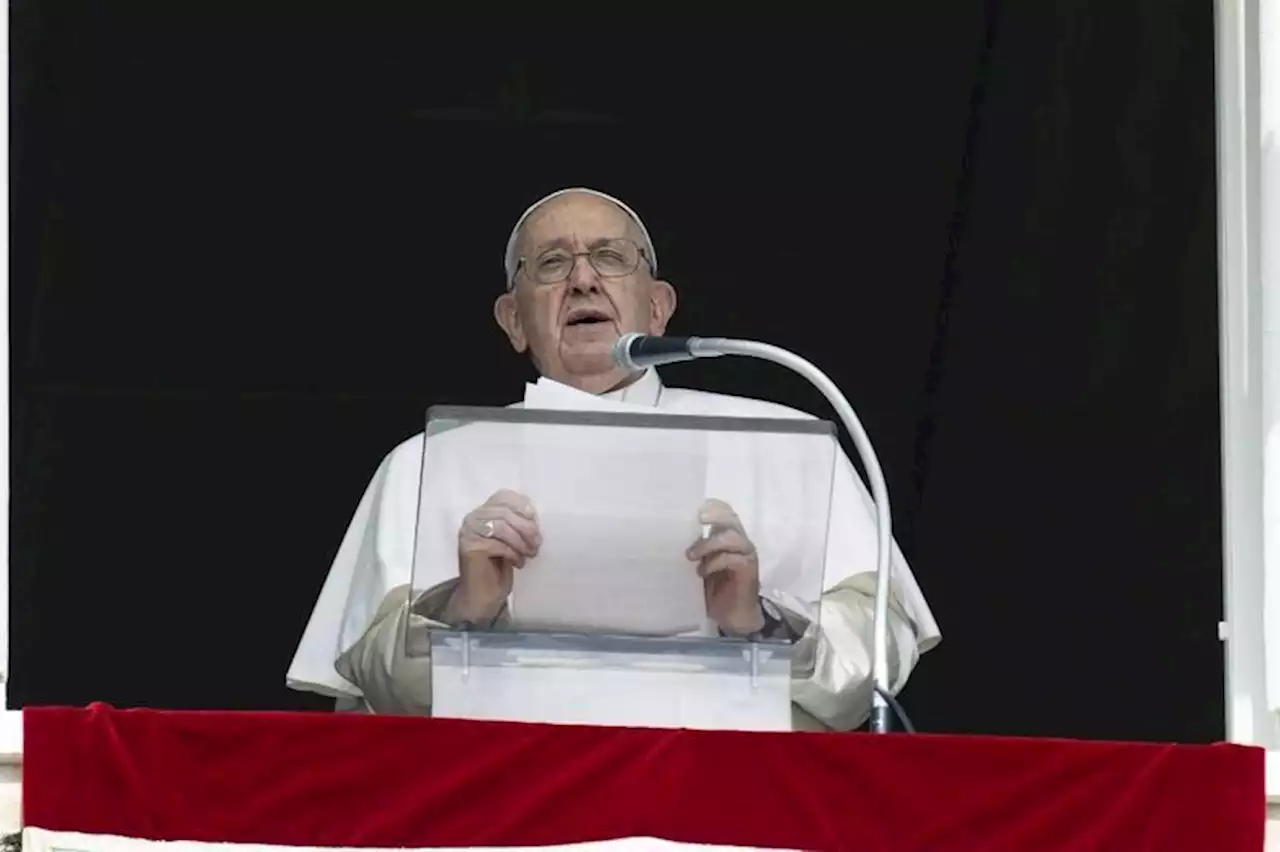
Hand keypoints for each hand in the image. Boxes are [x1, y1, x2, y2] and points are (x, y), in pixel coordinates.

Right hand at [446, 489, 540, 624]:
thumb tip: (534, 515)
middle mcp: (473, 517)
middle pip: (505, 512)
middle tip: (537, 544)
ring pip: (501, 526)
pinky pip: (497, 544)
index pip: (503, 496)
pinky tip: (519, 563)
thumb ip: (517, 522)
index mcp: (483, 510)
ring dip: (521, 541)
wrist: (484, 594)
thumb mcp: (512, 538)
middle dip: (526, 527)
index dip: (522, 506)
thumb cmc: (501, 565)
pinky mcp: (469, 547)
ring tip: (530, 553)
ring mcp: (468, 531)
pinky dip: (513, 553)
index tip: (535, 521)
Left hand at [686, 498, 764, 634]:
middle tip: (698, 520)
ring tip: (691, 555)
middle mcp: (740, 542)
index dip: (713, 506)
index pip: (725, 512)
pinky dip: (715, 562)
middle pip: (731, 519)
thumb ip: (696, 550)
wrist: (733, 616)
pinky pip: (733, 558)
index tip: (695, 508)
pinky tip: (702, 572)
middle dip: (714, 516)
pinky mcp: (749, 570)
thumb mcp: (701, 565)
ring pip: (731, 537)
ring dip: (709, 543)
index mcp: (728, 537)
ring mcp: (746, 555)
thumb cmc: (715, 590)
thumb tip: (673, 536)